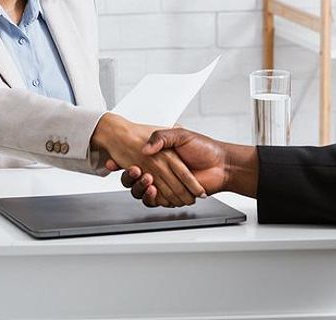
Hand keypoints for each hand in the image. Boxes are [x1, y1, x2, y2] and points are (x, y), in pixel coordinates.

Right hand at [109, 128, 246, 207]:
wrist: (221, 164)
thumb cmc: (203, 147)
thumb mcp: (180, 134)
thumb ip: (162, 137)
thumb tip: (146, 148)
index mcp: (159, 155)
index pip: (133, 160)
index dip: (121, 161)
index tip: (113, 160)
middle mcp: (160, 171)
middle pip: (135, 179)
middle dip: (130, 177)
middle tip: (132, 170)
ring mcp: (165, 184)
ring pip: (143, 191)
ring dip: (141, 187)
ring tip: (146, 180)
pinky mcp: (172, 196)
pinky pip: (156, 201)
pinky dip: (153, 198)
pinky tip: (155, 190)